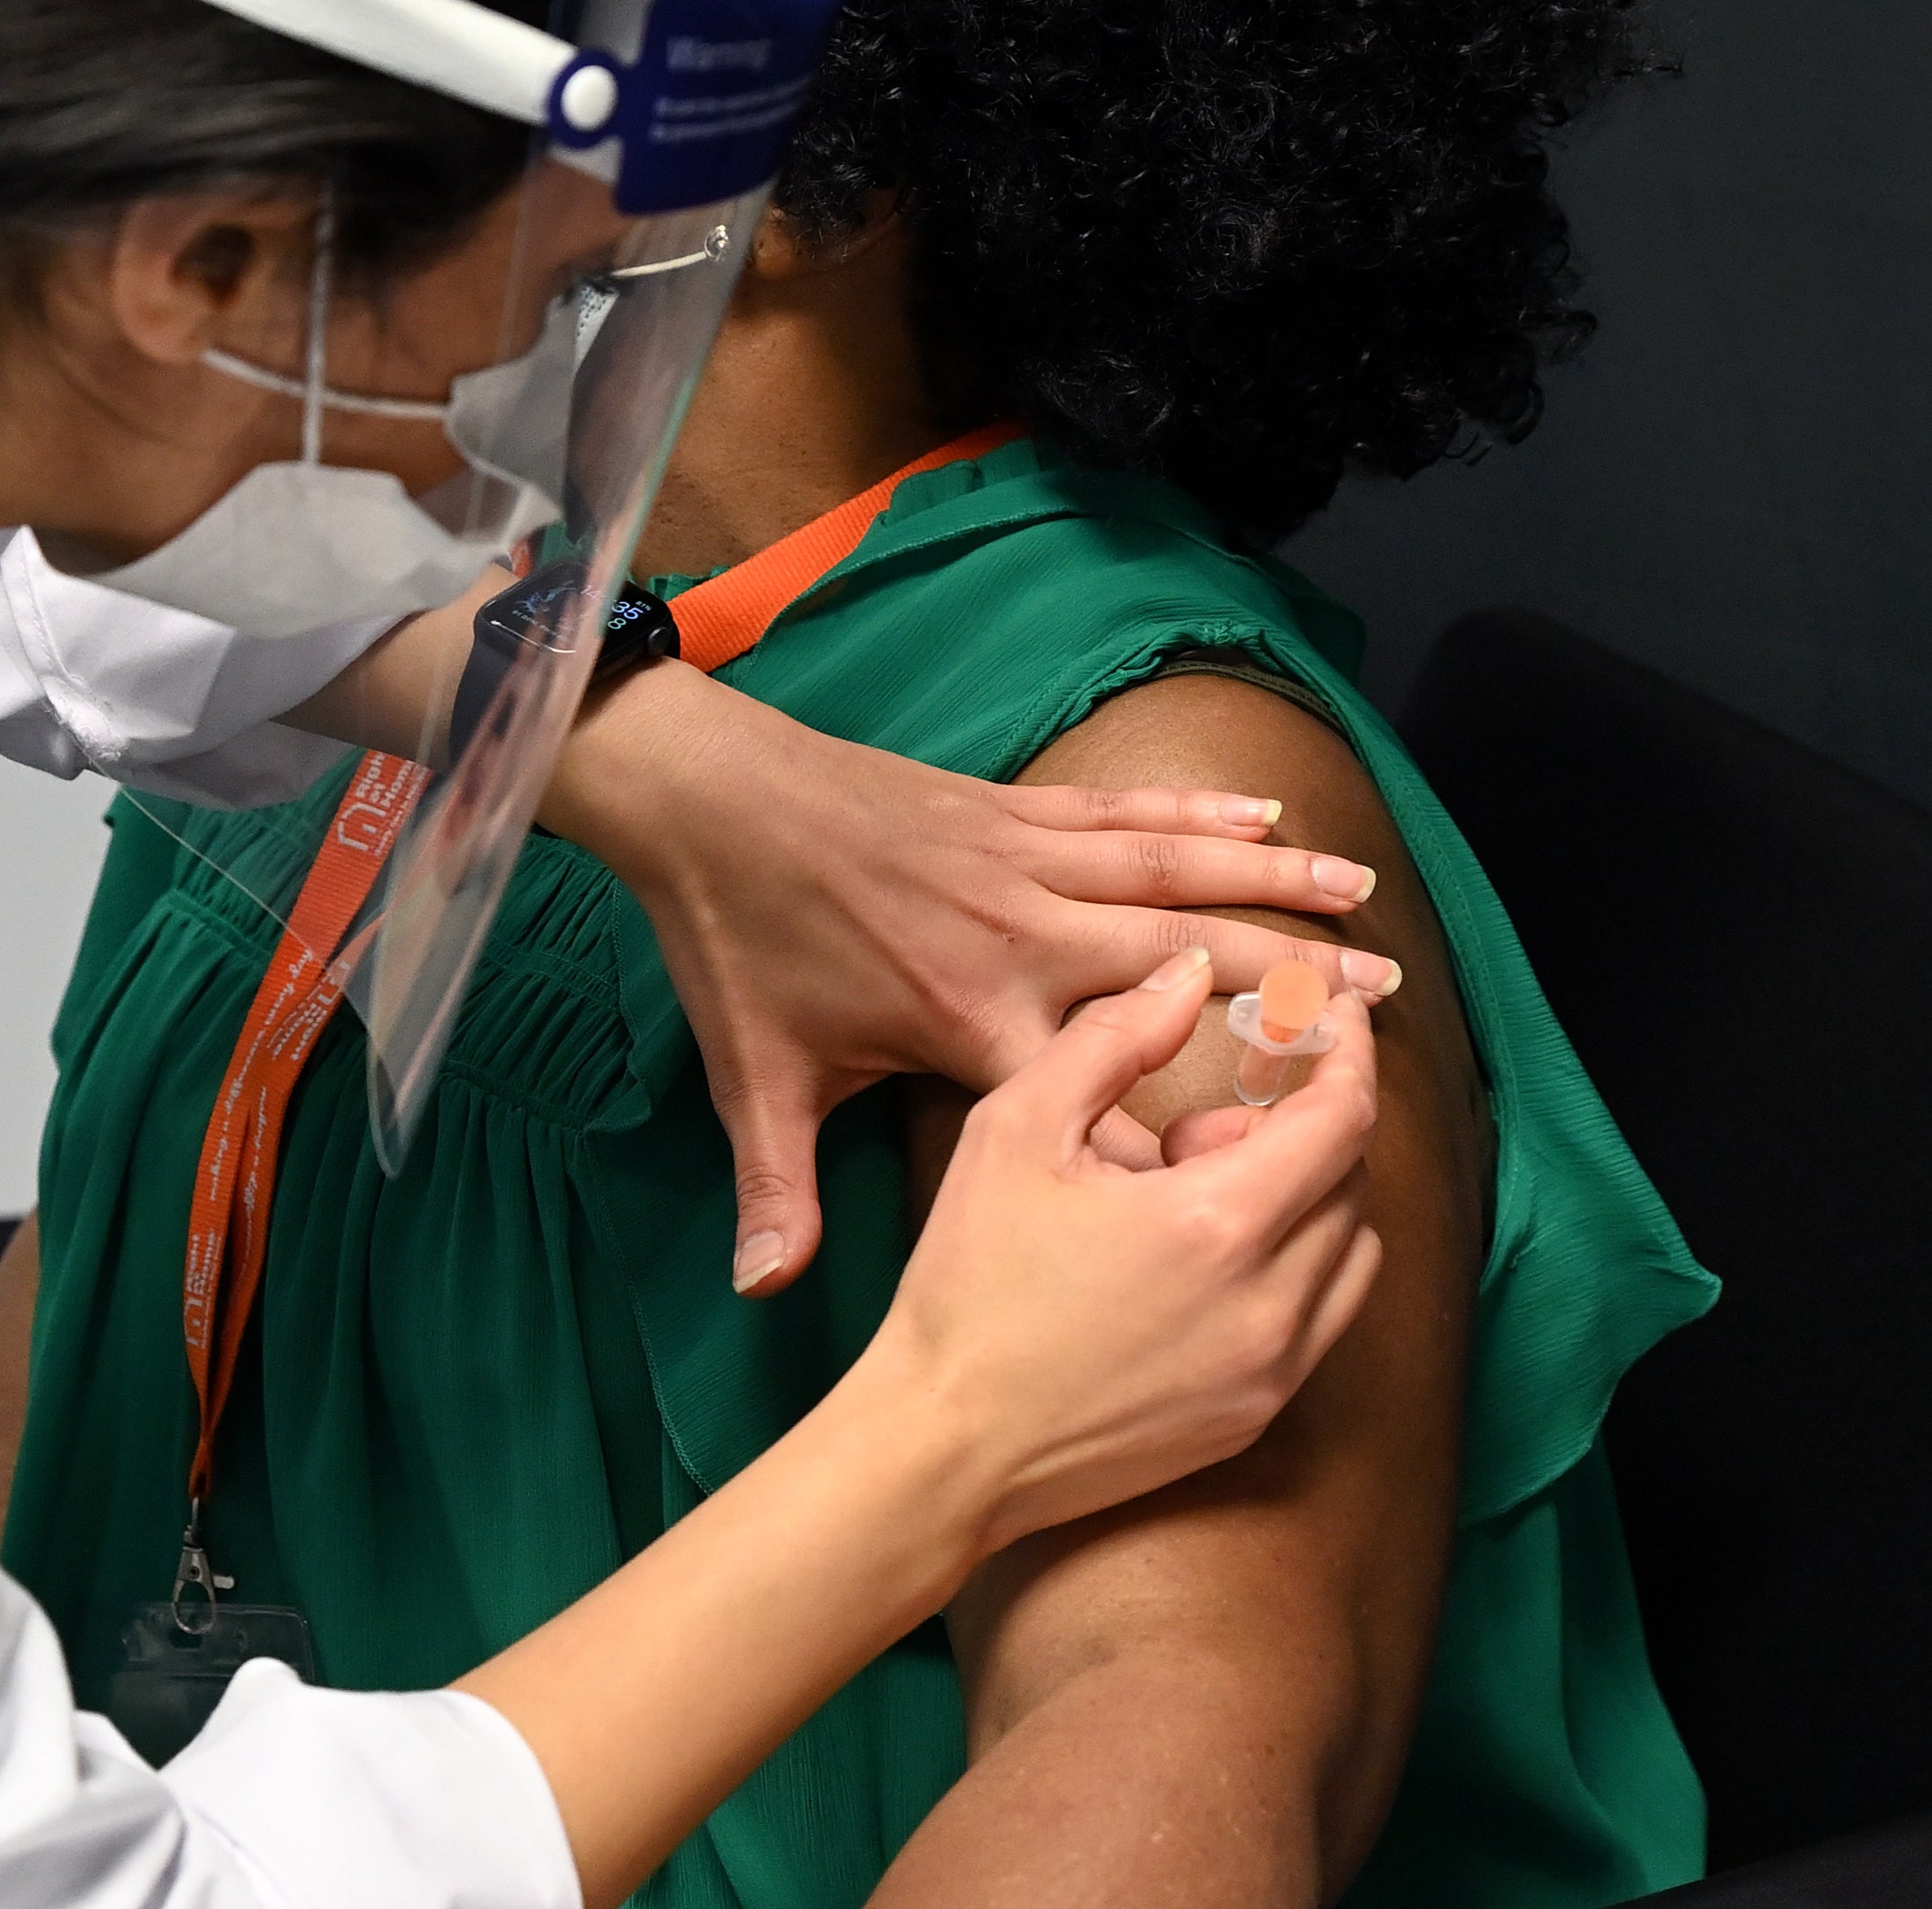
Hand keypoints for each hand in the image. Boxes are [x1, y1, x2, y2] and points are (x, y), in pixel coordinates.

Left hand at [542, 665, 1400, 1294]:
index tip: (1264, 1160)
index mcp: (973, 1018)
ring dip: (1270, 881)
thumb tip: (761, 1290)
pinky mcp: (1007, 807)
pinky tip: (1262, 814)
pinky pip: (1122, 811)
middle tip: (1383, 997)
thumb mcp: (755, 1078)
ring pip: (1171, 870)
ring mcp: (1020, 861)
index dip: (1179, 1134)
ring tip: (1362, 892)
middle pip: (1180, 958)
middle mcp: (1021, 935)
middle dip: (1285, 981)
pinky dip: (1196, 811)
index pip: (1101, 1092)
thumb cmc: (737, 944)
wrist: (707, 800)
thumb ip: (777, 1190)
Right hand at [863, 946, 1382, 1550]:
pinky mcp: (1256, 1418)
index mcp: (1218, 1223)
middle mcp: (1271, 1304)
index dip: (1348, 1050)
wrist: (946, 1445)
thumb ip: (1114, 1038)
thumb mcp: (1016, 1130)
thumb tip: (1193, 976)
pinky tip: (1198, 1268)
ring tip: (1194, 1201)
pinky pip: (1322, 1321)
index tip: (1333, 1014)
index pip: (1344, 1117)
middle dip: (1298, 1128)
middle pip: (1351, 1181)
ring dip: (1305, 1203)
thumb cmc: (969, 1285)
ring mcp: (1271, 1372)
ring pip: (1351, 1255)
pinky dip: (1293, 1272)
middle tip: (1195, 1126)